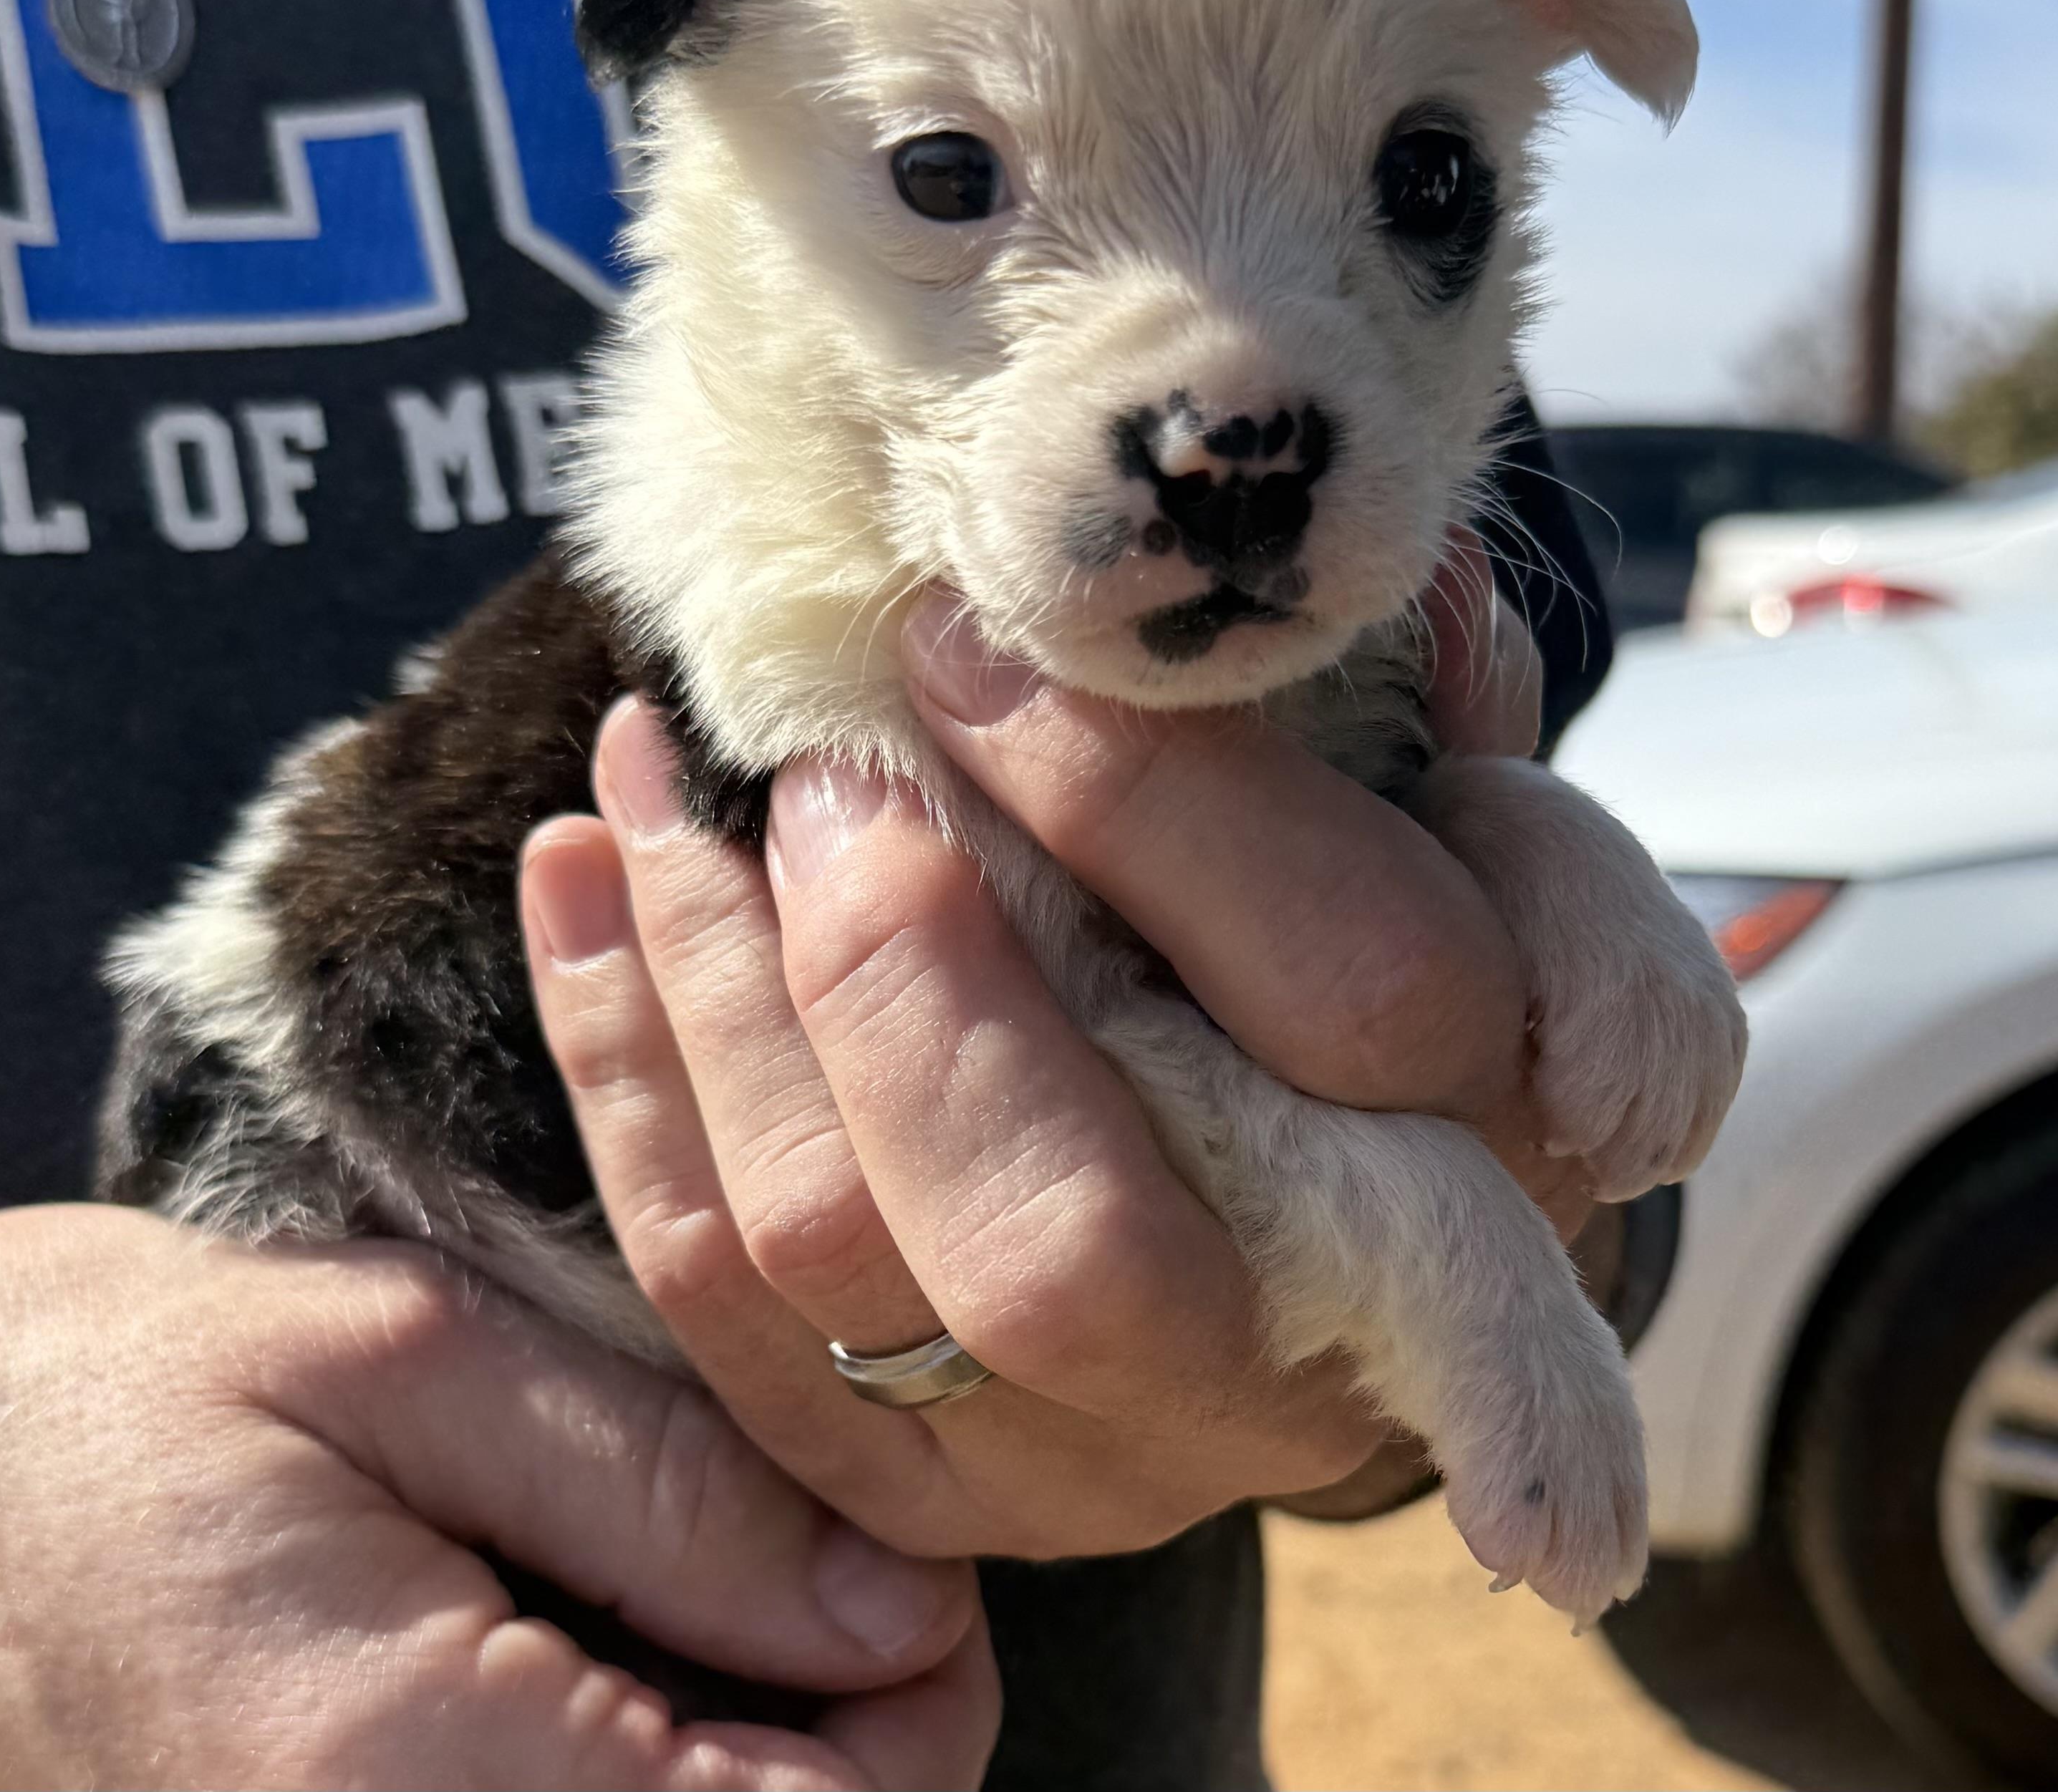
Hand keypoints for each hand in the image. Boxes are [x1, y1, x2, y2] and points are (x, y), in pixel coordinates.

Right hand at [0, 1206, 992, 1791]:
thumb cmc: (114, 1394)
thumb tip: (905, 1604)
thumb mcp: (403, 1361)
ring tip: (693, 1584)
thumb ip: (665, 1490)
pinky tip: (600, 1654)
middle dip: (854, 1736)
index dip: (921, 1701)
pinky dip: (651, 1771)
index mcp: (412, 1782)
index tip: (895, 1554)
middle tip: (807, 1552)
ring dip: (760, 1763)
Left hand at [519, 533, 1599, 1566]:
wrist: (1341, 1220)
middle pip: (1056, 1237)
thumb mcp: (1462, 837)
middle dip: (890, 967)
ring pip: (831, 1257)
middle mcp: (1283, 1357)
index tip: (963, 638)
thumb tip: (1297, 578)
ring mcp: (1076, 1452)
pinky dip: (616, 1064)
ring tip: (644, 768)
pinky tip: (575, 870)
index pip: (1347, 998)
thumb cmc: (1392, 964)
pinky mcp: (904, 1480)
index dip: (1145, 799)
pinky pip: (704, 1294)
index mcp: (1482, 1164)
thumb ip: (1403, 726)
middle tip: (814, 765)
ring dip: (703, 983)